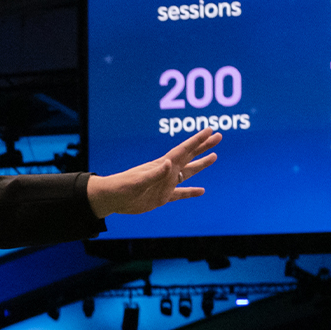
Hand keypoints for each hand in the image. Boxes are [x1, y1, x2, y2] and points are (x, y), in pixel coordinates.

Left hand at [86, 129, 219, 216]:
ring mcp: (165, 184)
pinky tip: (202, 191)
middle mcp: (166, 172)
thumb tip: (169, 163)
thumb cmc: (122, 187)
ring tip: (214, 157)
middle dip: (204, 146)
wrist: (111, 198)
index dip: (197, 140)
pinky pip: (181, 193)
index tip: (210, 130)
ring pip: (188, 172)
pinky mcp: (162, 196)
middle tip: (219, 136)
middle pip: (189, 156)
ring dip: (201, 164)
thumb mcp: (138, 181)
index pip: (184, 150)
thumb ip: (154, 173)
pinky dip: (191, 192)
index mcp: (162, 165)